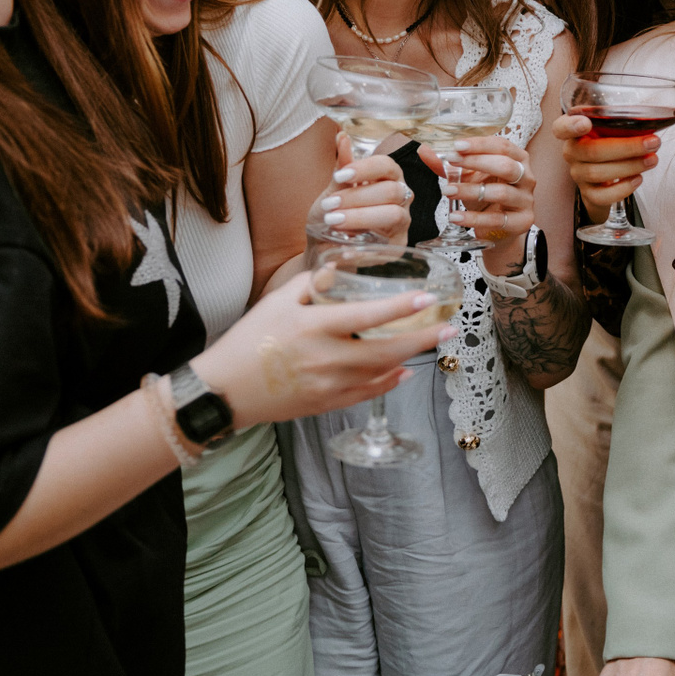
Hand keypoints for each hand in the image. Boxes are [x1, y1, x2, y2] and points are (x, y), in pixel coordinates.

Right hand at [192, 271, 453, 425]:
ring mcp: (328, 386)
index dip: (401, 307)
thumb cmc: (248, 340)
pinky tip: (403, 371)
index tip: (428, 299)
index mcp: (314, 328)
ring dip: (410, 358)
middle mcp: (326, 359)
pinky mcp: (326, 404)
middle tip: (450, 328)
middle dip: (422, 339)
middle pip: (386, 350)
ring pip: (381, 373)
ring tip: (432, 343)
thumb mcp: (276, 302)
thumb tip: (339, 271)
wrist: (224, 390)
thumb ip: (311, 285)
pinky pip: (366, 393)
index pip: (367, 317)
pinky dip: (389, 383)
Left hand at [315, 132, 413, 243]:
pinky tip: (344, 246)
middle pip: (391, 190)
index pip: (387, 165)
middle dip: (358, 197)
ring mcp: (402, 222)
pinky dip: (364, 247)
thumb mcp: (333, 189)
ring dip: (361, 218)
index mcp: (388, 177)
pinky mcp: (397, 245)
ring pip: (394, 215)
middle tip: (330, 204)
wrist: (325, 243)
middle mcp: (401, 197)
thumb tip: (341, 136)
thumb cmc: (333, 211)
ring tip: (333, 221)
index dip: (365, 168)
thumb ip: (342, 167)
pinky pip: (387, 245)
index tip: (339, 177)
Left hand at [418, 135, 534, 269]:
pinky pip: (497, 219)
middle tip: (450, 162)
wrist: (498, 229)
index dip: (480, 144)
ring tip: (448, 191)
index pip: (502, 146)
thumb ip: (449, 165)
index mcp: (518, 159)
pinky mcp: (522, 222)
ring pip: (501, 192)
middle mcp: (526, 177)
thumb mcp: (469, 177)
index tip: (457, 145)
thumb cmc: (486, 197)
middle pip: (506, 165)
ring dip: (470, 191)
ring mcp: (526, 200)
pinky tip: (455, 216)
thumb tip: (424, 150)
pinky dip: (473, 218)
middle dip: (476, 162)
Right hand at [551, 113, 660, 224]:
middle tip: (652, 142)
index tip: (586, 123)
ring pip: (598, 173)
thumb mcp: (610, 129)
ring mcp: (577, 174)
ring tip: (652, 159)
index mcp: (573, 132)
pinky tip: (638, 178)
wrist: (605, 177)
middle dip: (627, 147)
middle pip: (592, 151)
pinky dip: (623, 188)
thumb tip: (650, 120)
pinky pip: (602, 196)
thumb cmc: (610, 144)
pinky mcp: (588, 193)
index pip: (561, 127)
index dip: (571, 126)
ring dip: (630, 166)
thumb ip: (620, 122)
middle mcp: (571, 152)